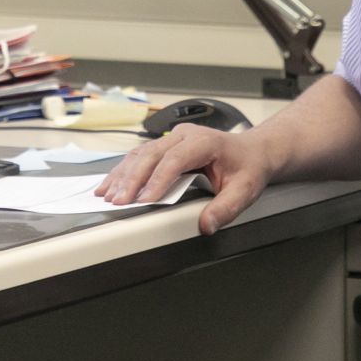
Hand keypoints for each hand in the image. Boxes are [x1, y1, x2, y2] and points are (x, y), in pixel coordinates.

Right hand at [95, 124, 271, 235]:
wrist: (253, 151)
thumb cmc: (248, 167)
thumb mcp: (245, 190)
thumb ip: (226, 208)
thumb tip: (206, 225)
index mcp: (204, 142)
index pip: (174, 160)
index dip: (157, 180)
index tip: (145, 200)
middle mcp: (184, 135)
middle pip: (151, 155)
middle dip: (132, 180)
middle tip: (119, 201)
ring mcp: (173, 138)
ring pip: (140, 154)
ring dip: (122, 175)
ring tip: (107, 195)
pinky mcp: (165, 146)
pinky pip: (140, 156)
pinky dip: (123, 171)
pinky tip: (110, 185)